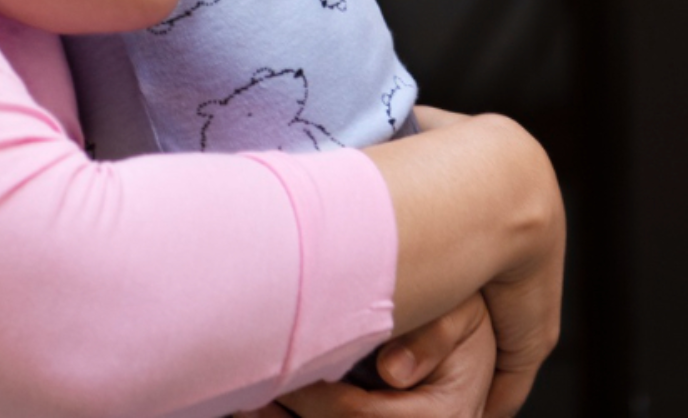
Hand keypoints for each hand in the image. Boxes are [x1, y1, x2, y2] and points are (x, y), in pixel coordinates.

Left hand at [237, 293, 496, 417]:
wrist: (475, 341)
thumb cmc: (461, 316)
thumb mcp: (458, 314)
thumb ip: (432, 337)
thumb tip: (394, 372)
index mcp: (447, 414)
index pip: (363, 415)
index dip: (314, 398)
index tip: (277, 372)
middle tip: (247, 395)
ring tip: (248, 408)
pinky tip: (269, 412)